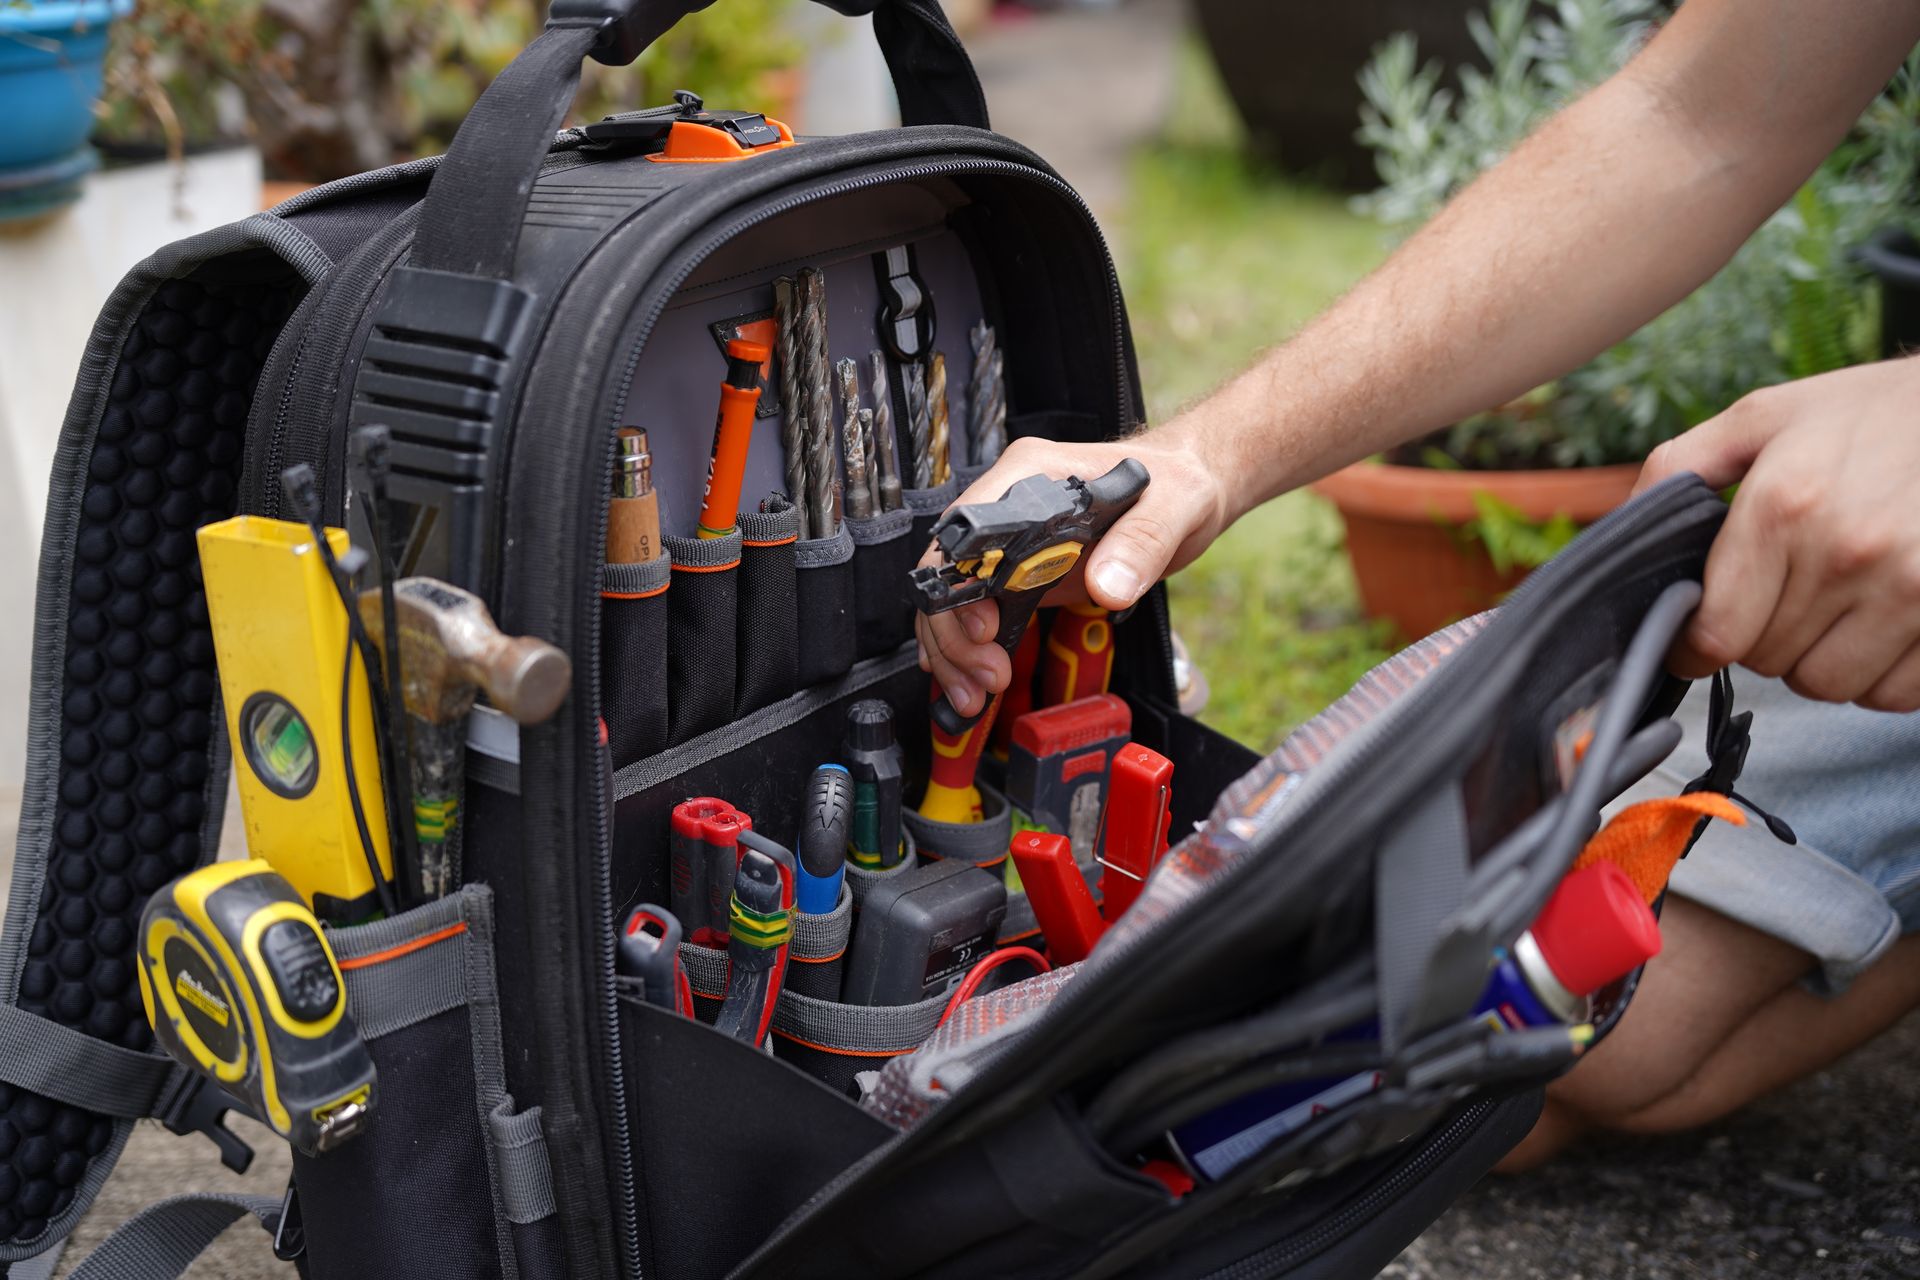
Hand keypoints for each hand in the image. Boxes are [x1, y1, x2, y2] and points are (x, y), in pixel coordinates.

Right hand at [914, 430, 1230, 717]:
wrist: (1185, 490)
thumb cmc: (1175, 482)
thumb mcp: (1174, 505)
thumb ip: (1142, 541)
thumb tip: (1108, 585)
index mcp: (1030, 476)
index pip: (968, 530)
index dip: (963, 583)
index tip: (984, 627)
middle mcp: (1009, 508)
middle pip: (950, 573)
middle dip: (954, 632)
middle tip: (987, 675)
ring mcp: (1012, 546)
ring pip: (956, 600)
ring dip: (956, 652)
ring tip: (975, 694)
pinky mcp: (1025, 575)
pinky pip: (981, 613)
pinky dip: (971, 651)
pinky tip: (971, 681)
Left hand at [1635, 357, 1919, 709]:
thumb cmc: (1869, 414)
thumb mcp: (1765, 416)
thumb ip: (1681, 466)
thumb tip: (1621, 528)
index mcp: (1785, 504)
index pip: (1717, 634)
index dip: (1695, 647)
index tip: (1697, 641)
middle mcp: (1848, 552)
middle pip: (1769, 662)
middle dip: (1762, 639)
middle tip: (1782, 597)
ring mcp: (1913, 589)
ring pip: (1828, 685)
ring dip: (1817, 661)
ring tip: (1831, 609)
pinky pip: (1894, 693)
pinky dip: (1878, 674)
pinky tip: (1878, 624)